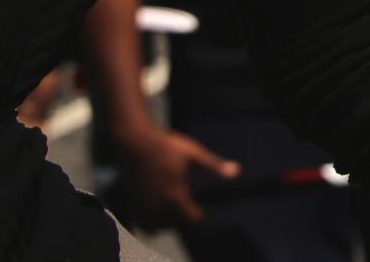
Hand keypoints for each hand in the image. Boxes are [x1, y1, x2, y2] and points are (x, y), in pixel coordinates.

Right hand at [109, 116, 237, 229]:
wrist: (135, 141)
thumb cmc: (167, 146)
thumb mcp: (194, 154)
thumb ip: (214, 167)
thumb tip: (236, 172)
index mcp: (175, 197)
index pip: (192, 218)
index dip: (202, 215)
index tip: (208, 210)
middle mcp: (158, 207)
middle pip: (176, 225)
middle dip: (186, 219)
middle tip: (194, 209)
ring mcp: (143, 206)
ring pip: (159, 227)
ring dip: (170, 223)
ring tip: (178, 210)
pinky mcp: (133, 203)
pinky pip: (144, 224)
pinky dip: (153, 223)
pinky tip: (160, 210)